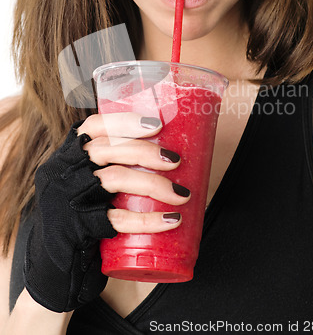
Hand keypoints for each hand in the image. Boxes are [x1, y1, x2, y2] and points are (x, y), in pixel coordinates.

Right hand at [24, 114, 188, 312]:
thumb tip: (162, 154)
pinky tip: (171, 220)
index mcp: (66, 157)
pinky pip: (117, 219)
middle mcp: (62, 173)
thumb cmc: (79, 218)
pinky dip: (148, 219)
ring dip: (154, 184)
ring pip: (114, 179)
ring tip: (182, 194)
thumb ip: (107, 167)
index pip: (93, 127)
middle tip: (175, 160)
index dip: (125, 121)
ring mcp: (68, 200)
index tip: (156, 124)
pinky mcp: (77, 228)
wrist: (54, 268)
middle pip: (107, 149)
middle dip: (146, 151)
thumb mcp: (82, 185)